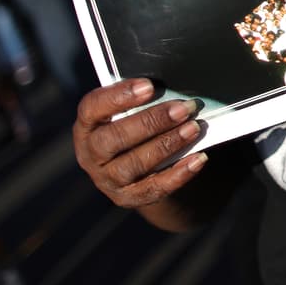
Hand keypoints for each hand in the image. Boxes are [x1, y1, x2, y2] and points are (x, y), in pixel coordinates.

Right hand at [72, 79, 207, 208]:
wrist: (140, 172)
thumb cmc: (136, 129)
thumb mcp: (130, 113)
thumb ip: (142, 102)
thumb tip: (172, 88)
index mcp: (87, 126)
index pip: (93, 107)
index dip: (119, 96)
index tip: (149, 86)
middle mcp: (90, 154)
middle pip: (115, 138)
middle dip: (151, 121)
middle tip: (182, 109)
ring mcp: (108, 179)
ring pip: (134, 163)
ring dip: (167, 144)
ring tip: (193, 129)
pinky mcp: (128, 198)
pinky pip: (154, 188)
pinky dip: (178, 173)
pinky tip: (198, 158)